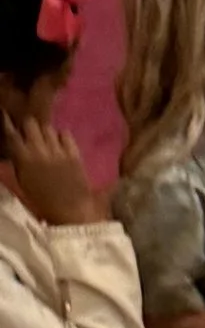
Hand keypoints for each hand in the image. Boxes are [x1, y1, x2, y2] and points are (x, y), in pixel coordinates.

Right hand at [0, 87, 105, 226]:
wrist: (71, 212)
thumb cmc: (43, 201)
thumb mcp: (23, 182)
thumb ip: (18, 161)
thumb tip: (14, 145)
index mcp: (23, 159)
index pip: (12, 133)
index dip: (8, 122)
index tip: (6, 115)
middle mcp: (39, 150)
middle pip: (31, 123)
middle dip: (29, 127)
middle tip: (31, 134)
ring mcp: (58, 151)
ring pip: (48, 127)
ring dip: (45, 132)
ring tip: (47, 141)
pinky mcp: (74, 154)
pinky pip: (66, 134)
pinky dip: (62, 136)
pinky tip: (61, 145)